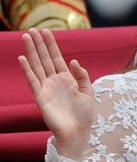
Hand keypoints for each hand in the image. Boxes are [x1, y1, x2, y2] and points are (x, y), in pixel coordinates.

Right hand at [18, 28, 94, 158]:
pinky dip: (27, 69)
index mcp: (67, 79)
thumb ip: (82, 75)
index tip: (46, 31)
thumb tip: (73, 60)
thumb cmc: (85, 115)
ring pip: (37, 66)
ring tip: (26, 37)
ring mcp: (47, 88)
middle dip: (39, 44)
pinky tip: (23, 58)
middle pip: (45, 58)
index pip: (57, 58)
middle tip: (32, 29)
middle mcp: (55, 81)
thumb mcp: (88, 92)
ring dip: (31, 52)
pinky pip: (33, 81)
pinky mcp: (41, 98)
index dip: (51, 45)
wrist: (78, 133)